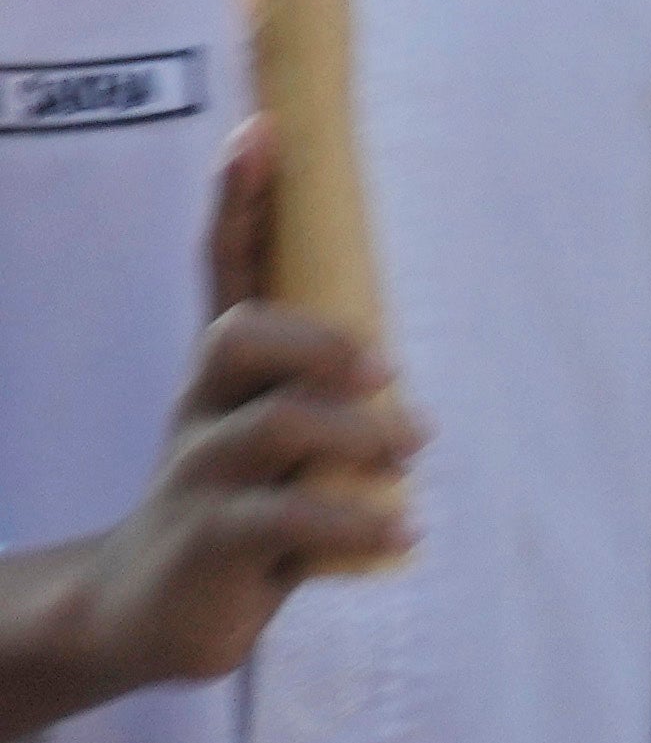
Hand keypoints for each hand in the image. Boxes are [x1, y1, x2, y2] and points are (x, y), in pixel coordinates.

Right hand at [0, 136, 419, 742]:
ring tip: (409, 459)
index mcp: (225, 379)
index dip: (241, 203)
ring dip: (361, 437)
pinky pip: (289, 518)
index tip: (262, 130)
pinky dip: (359, 523)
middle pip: (238, 335)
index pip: (225, 274)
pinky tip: (401, 534)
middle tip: (383, 374)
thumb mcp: (283, 449)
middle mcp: (203, 411)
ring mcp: (199, 475)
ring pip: (275, 426)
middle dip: (317, 341)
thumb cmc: (239, 511)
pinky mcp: (211, 540)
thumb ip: (329, 407)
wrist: (147, 612)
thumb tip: (410, 387)